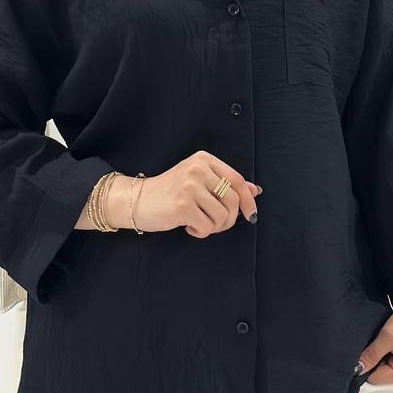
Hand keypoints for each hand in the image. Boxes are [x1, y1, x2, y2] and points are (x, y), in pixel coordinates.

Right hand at [125, 150, 260, 236]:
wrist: (136, 200)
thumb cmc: (170, 192)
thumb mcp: (199, 180)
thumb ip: (225, 184)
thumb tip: (256, 190)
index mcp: (204, 160)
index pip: (237, 180)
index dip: (248, 199)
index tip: (251, 214)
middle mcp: (198, 169)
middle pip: (233, 200)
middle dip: (230, 219)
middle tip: (216, 224)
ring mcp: (189, 187)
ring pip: (222, 216)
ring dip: (214, 227)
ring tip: (200, 224)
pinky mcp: (182, 205)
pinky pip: (207, 227)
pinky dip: (201, 232)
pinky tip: (189, 227)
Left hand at [356, 286, 392, 384]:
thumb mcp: (389, 336)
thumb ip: (372, 354)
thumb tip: (356, 369)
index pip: (375, 378)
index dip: (365, 366)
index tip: (361, 351)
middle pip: (379, 374)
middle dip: (372, 360)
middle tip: (370, 343)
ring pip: (383, 365)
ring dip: (378, 353)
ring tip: (378, 340)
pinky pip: (389, 358)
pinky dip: (384, 349)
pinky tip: (384, 339)